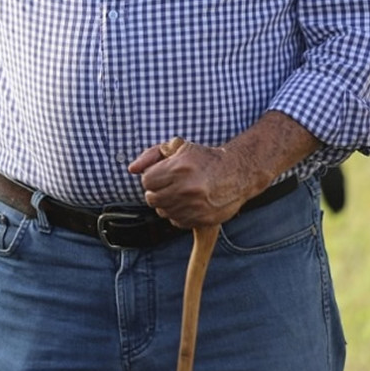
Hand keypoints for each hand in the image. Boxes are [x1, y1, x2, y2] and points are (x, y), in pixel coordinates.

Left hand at [127, 139, 248, 229]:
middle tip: (168, 185)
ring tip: (179, 193)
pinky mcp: (203, 219)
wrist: (237, 173)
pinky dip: (178, 214)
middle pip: (152, 198)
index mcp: (179, 169)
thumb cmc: (205, 159)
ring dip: (166, 203)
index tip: (161, 174)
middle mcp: (186, 189)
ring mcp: (195, 206)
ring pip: (163, 211)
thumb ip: (151, 155)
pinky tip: (187, 204)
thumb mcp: (178, 148)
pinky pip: (177, 222)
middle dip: (156, 191)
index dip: (152, 177)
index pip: (146, 181)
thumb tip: (131, 169)